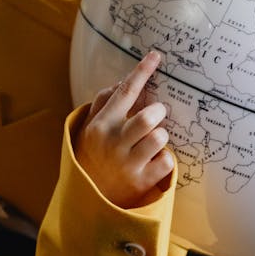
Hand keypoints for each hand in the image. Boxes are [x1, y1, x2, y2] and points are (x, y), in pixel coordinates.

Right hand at [74, 51, 173, 208]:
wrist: (87, 198)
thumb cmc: (91, 155)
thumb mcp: (88, 128)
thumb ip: (103, 103)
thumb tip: (121, 83)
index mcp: (101, 126)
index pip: (124, 92)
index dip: (141, 72)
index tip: (155, 57)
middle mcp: (113, 143)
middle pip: (149, 117)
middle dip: (158, 112)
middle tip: (157, 114)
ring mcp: (128, 164)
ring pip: (160, 138)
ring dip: (161, 136)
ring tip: (153, 140)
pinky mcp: (141, 182)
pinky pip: (167, 162)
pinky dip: (165, 159)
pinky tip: (153, 160)